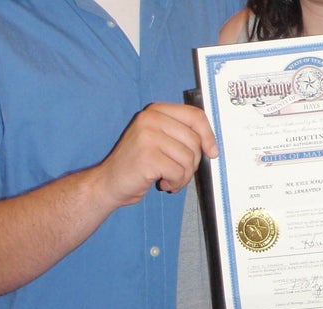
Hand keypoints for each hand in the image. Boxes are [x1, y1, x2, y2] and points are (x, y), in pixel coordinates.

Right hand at [98, 102, 217, 205]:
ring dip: (183, 176)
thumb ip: (180, 135)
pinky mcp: (148, 156)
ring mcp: (147, 136)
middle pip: (194, 140)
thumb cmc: (136, 164)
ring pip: (188, 158)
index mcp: (155, 111)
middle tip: (178, 172)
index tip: (212, 151)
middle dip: (192, 163)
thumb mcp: (158, 140)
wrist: (109, 182)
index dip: (208, 134)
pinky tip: (162, 183)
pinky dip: (175, 183)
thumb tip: (211, 144)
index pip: (194, 115)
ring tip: (169, 179)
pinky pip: (178, 172)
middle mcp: (150, 119)